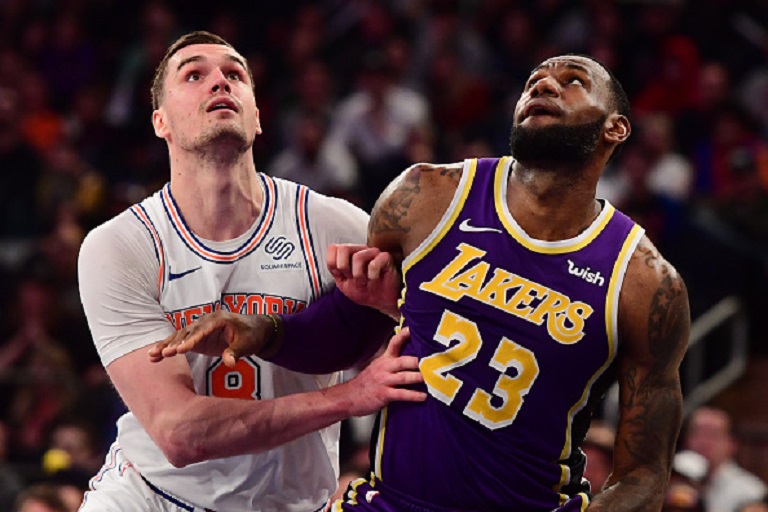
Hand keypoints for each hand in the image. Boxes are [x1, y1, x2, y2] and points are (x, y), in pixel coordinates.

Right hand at [148, 311, 275, 366]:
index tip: (180, 350)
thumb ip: (236, 352)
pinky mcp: (197, 337)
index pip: (202, 330)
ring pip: (180, 336)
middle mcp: (206, 321)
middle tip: (164, 354)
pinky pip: (180, 342)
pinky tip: (156, 357)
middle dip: (174, 343)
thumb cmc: (251, 335)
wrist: (255, 330)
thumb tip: (229, 362)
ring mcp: (200, 328)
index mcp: (218, 319)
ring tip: (152, 355)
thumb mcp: (247, 344)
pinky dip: (169, 348)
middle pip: (187, 332)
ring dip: (166, 345)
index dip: (191, 340)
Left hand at [327, 244, 401, 318]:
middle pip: (343, 249)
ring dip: (359, 275)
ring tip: (366, 281)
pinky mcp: (386, 258)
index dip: (334, 264)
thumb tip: (332, 261)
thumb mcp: (344, 284)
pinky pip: (374, 264)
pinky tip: (375, 279)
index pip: (333, 249)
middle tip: (352, 277)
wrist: (383, 301)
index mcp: (349, 255)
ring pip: (358, 257)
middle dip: (344, 268)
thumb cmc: (365, 291)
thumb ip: (335, 271)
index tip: (342, 275)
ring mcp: (373, 253)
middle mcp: (360, 251)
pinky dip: (372, 276)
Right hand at [342, 327, 425, 416]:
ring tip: (433, 379)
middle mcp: (385, 368)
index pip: (395, 343)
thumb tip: (411, 359)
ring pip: (405, 377)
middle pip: (404, 360)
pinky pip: (402, 394)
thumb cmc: (366, 384)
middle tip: (435, 361)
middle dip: (420, 361)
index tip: (415, 329)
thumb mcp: (377, 368)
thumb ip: (392, 363)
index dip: (405, 335)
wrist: (348, 397)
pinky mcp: (384, 394)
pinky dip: (414, 396)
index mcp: (384, 360)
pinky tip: (423, 397)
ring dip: (420, 378)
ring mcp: (384, 381)